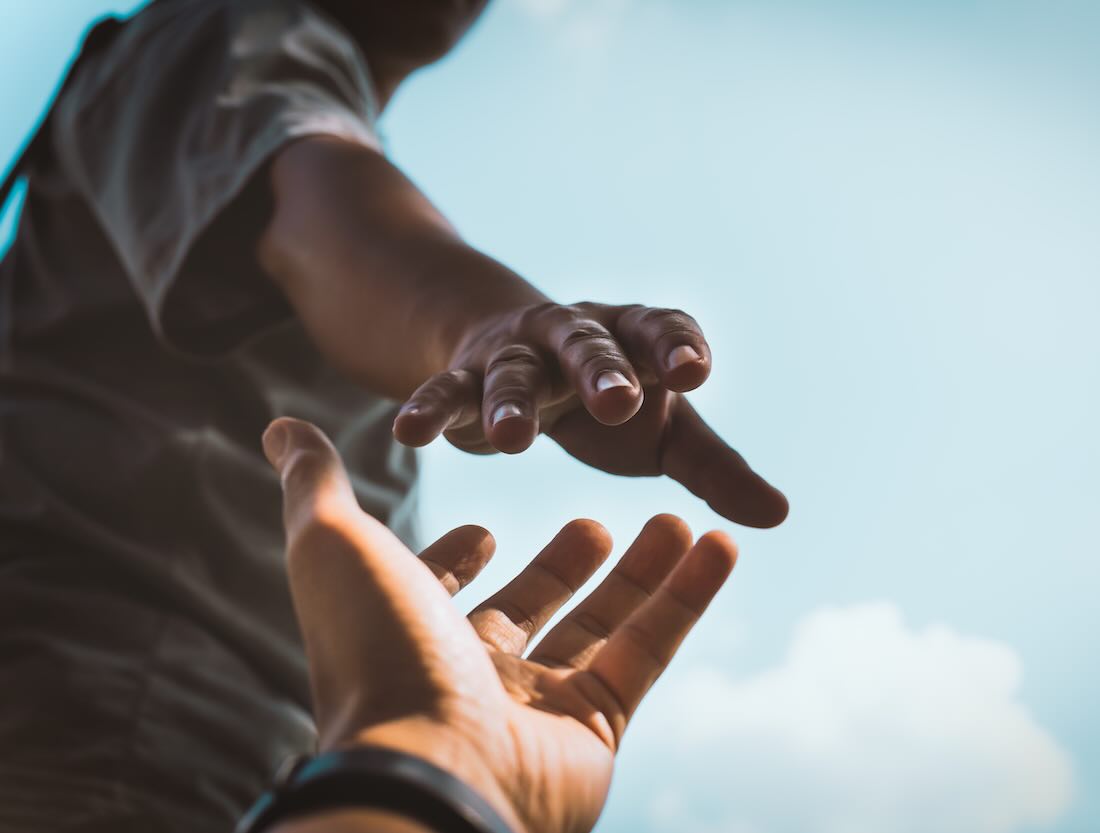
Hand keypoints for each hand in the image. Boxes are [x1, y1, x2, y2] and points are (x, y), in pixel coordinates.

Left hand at [262, 417, 738, 832]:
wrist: (430, 767)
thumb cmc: (376, 650)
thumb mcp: (335, 544)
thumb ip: (314, 483)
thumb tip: (280, 425)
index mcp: (410, 632)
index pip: (439, 592)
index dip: (458, 561)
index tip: (483, 529)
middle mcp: (470, 673)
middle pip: (531, 607)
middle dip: (564, 565)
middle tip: (596, 523)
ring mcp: (535, 705)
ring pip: (602, 627)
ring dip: (643, 573)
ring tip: (678, 519)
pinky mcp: (595, 728)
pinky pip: (649, 652)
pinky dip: (687, 598)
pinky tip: (718, 545)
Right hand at [392, 301, 787, 526]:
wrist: (518, 355)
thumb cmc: (608, 400)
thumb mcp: (664, 432)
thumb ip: (714, 469)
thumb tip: (779, 516)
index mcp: (633, 341)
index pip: (660, 330)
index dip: (676, 347)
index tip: (695, 371)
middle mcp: (575, 338)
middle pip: (589, 346)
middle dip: (602, 371)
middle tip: (618, 401)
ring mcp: (516, 355)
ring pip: (512, 373)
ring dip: (510, 402)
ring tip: (511, 442)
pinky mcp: (465, 377)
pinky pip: (445, 392)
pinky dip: (429, 409)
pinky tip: (408, 433)